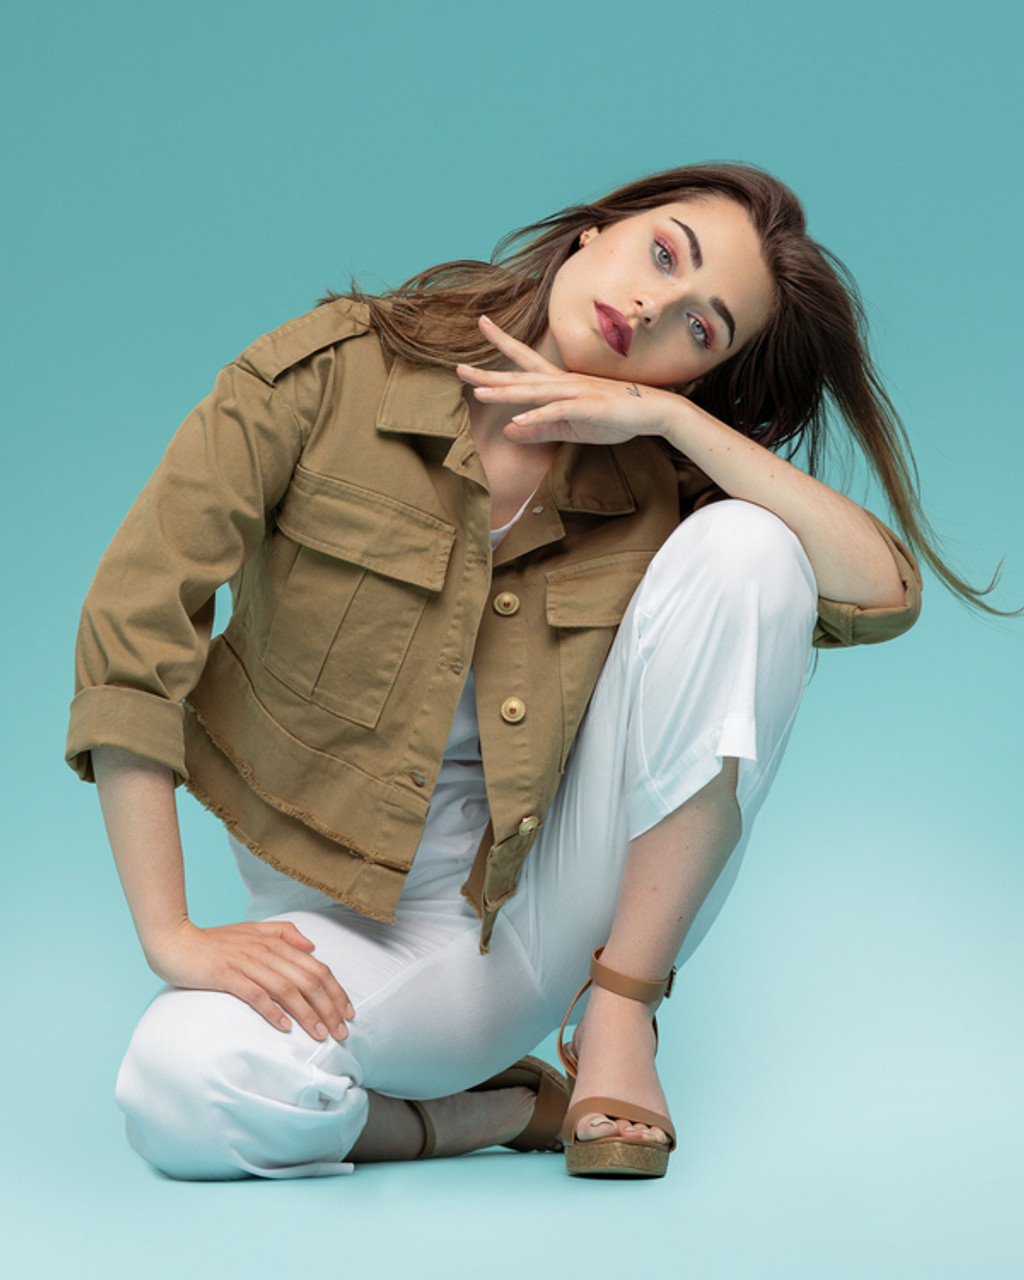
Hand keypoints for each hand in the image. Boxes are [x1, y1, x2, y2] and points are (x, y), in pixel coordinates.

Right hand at [144, 918, 355, 1040]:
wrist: (173, 940)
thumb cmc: (214, 940)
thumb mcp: (252, 930)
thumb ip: (283, 933)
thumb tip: (312, 946)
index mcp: (275, 941)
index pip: (316, 967)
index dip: (336, 990)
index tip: (348, 1012)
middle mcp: (265, 950)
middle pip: (307, 980)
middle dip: (329, 1008)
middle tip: (341, 1033)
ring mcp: (246, 962)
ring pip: (287, 989)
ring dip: (307, 1014)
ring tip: (321, 1035)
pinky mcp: (226, 975)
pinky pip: (255, 994)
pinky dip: (273, 1011)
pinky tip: (285, 1028)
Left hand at [457, 316, 682, 446]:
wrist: (655, 412)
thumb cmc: (615, 416)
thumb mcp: (571, 428)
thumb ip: (539, 430)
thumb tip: (508, 431)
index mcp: (559, 384)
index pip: (524, 363)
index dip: (502, 346)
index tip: (481, 327)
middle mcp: (563, 383)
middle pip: (520, 376)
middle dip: (489, 373)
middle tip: (458, 368)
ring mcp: (575, 393)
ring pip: (534, 391)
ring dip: (506, 392)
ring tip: (479, 392)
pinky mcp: (587, 407)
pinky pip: (558, 411)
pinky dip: (538, 416)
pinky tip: (518, 421)